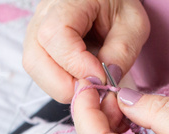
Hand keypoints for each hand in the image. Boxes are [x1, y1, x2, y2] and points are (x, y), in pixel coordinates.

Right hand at [23, 0, 149, 102]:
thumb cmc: (119, 5)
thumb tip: (103, 83)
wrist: (107, 0)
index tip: (102, 77)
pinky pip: (41, 73)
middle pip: (36, 60)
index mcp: (66, 2)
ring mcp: (35, 32)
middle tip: (96, 89)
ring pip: (36, 70)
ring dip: (63, 87)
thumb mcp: (133, 24)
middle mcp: (42, 16)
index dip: (77, 65)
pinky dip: (61, 84)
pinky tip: (82, 79)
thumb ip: (121, 52)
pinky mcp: (38, 47)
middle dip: (67, 85)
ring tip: (91, 84)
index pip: (55, 36)